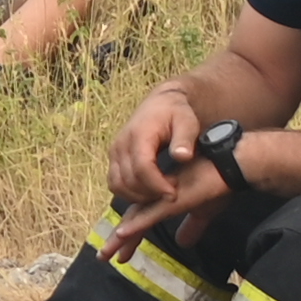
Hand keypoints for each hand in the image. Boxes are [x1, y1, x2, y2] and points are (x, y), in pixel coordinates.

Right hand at [109, 87, 206, 209]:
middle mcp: (121, 144)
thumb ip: (184, 139)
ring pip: (118, 185)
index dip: (156, 185)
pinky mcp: (114, 158)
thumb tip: (182, 156)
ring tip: (160, 193)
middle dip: (150, 193)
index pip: (141, 167)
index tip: (173, 194)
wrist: (161, 104)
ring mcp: (115, 152)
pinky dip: (129, 193)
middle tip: (171, 193)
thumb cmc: (176, 113)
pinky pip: (114, 183)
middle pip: (129, 180)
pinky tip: (149, 192)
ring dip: (138, 196)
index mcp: (139, 134)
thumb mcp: (187, 122)